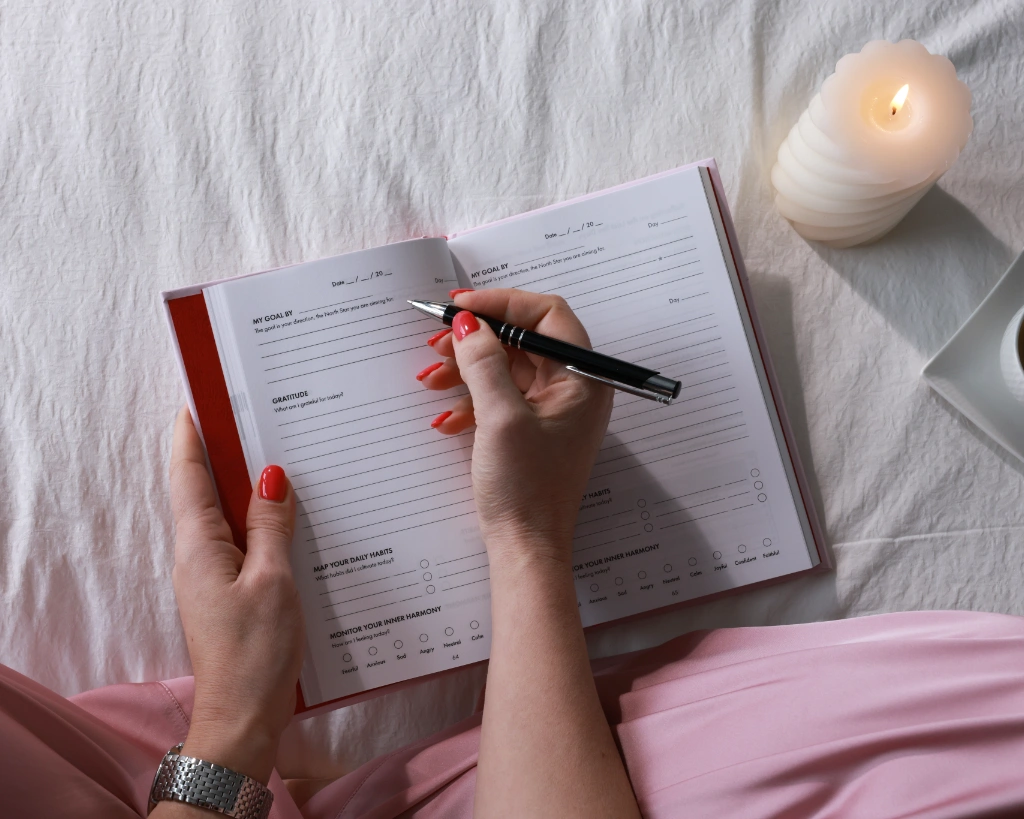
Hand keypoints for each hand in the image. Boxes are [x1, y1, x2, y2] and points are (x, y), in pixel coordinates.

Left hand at [168, 407, 303, 783]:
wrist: (243, 717)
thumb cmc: (256, 651)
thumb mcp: (273, 580)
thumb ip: (272, 525)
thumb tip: (271, 476)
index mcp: (199, 545)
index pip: (189, 476)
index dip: (191, 436)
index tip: (198, 399)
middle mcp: (198, 555)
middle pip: (206, 491)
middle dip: (223, 453)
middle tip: (253, 416)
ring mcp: (213, 575)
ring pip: (227, 516)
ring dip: (246, 486)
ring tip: (278, 453)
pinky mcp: (232, 593)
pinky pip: (243, 542)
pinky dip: (261, 520)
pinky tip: (290, 515)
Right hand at [418, 289, 612, 565]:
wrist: (525, 548)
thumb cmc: (526, 489)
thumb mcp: (500, 418)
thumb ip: (484, 363)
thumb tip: (468, 322)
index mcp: (583, 379)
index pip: (548, 316)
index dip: (505, 304)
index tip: (463, 307)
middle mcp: (573, 389)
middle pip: (523, 341)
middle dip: (477, 340)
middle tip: (438, 343)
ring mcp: (552, 410)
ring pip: (506, 368)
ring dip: (466, 369)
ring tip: (431, 380)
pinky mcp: (531, 430)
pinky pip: (500, 397)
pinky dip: (470, 400)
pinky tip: (446, 418)